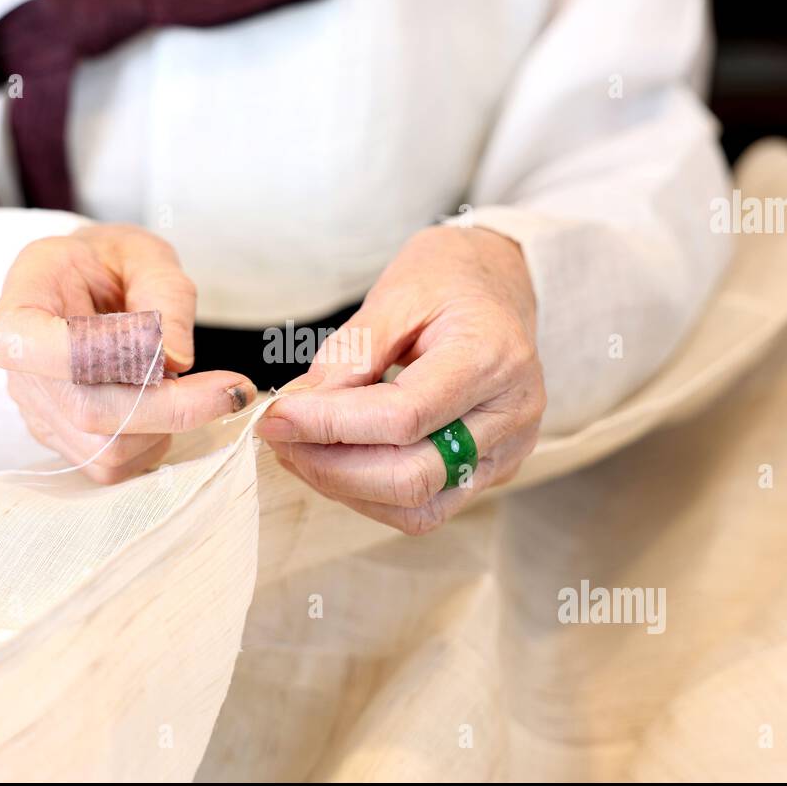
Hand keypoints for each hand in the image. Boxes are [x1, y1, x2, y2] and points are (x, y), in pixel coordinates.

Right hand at [0, 224, 254, 482]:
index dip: (87, 353)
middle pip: (86, 411)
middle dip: (169, 406)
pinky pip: (114, 465)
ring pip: (105, 449)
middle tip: (232, 388)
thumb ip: (164, 293)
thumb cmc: (113, 262)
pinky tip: (168, 405)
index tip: (154, 341)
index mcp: (23, 305)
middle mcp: (21, 369)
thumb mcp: (146, 255)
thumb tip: (176, 358)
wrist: (93, 283)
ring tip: (189, 385)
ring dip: (166, 425)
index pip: (22, 343)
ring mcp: (40, 413)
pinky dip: (156, 441)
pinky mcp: (66, 442)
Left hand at [256, 225, 544, 533]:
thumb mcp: (395, 295)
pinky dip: (372, 494)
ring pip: (419, 506)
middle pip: (413, 476)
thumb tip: (295, 410)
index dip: (330, 426)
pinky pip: (428, 506)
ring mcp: (508, 448)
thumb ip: (348, 357)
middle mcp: (511, 413)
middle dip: (331, 467)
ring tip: (301, 450)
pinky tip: (338, 462)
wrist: (500, 281)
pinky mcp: (494, 470)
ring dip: (346, 487)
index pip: (405, 416)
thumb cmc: (449, 279)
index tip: (276, 416)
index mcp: (492, 357)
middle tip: (280, 438)